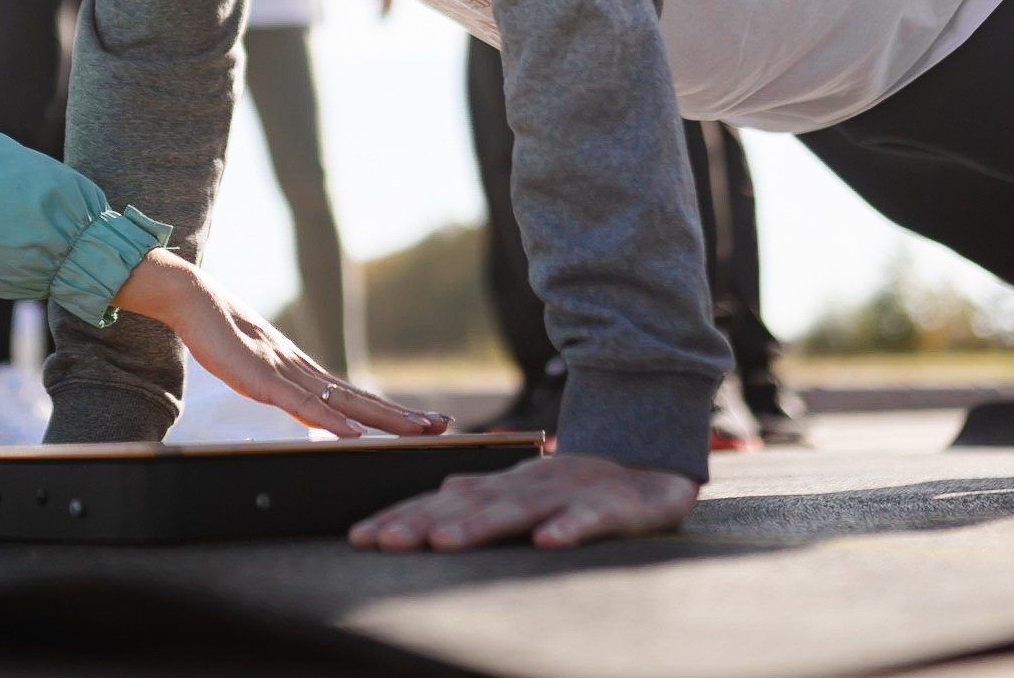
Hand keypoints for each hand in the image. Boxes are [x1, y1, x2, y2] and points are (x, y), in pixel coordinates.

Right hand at [117, 250, 448, 441]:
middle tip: (444, 426)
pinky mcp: (263, 378)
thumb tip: (303, 411)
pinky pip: (302, 404)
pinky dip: (330, 421)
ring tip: (418, 430)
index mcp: (303, 373)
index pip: (357, 397)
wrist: (194, 301)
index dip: (391, 411)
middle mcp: (304, 372)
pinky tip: (353, 434)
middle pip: (362, 399)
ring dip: (383, 418)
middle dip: (403, 415)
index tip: (425, 421)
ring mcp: (286, 374)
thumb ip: (280, 389)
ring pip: (344, 403)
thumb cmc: (220, 336)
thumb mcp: (256, 370)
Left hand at [348, 452, 697, 550]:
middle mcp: (527, 487)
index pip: (443, 504)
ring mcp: (567, 495)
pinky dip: (569, 529)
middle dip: (423, 524)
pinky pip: (589, 520)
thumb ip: (484, 494)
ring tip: (443, 544)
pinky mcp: (611, 507)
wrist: (652, 470)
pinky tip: (549, 542)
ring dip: (480, 527)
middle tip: (382, 542)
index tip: (361, 537)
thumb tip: (437, 494)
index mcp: (504, 487)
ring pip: (519, 511)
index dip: (402, 518)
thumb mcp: (526, 491)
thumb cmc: (580, 487)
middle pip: (469, 507)